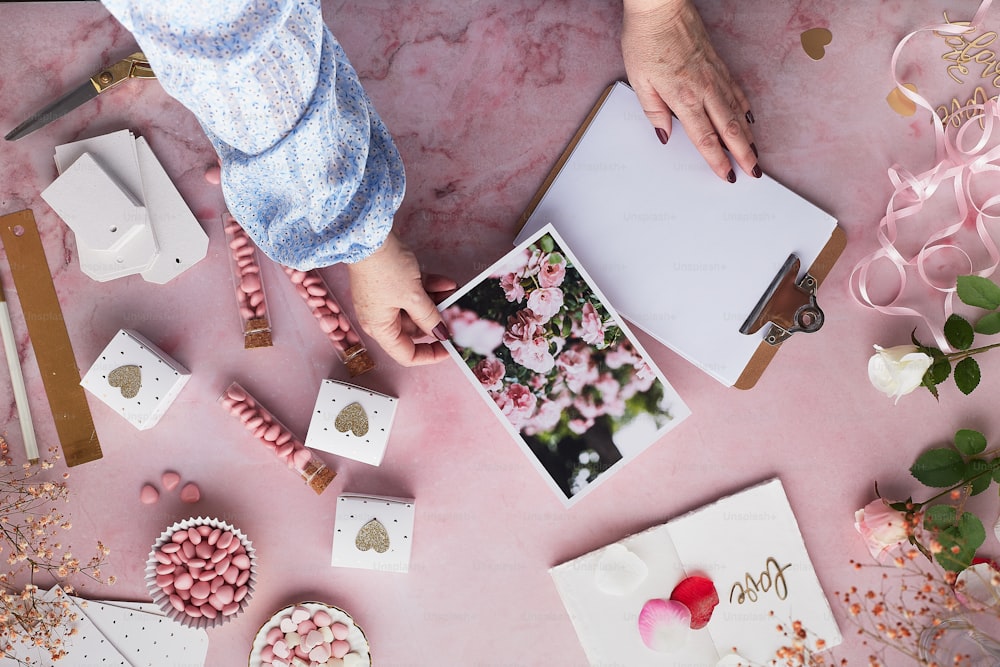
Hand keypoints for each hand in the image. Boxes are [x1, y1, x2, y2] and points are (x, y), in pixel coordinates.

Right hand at [346, 229, 455, 365]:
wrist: (368, 235)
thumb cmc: (383, 268)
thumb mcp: (412, 297)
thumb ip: (429, 317)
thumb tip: (441, 334)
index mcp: (380, 328)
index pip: (406, 355)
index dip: (429, 355)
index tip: (449, 347)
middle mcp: (380, 317)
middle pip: (415, 329)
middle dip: (437, 320)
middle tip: (457, 314)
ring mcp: (385, 299)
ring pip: (416, 308)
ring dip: (437, 301)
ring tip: (455, 293)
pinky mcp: (390, 283)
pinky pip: (413, 292)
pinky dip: (429, 288)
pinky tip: (447, 283)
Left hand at [621, 0, 758, 181]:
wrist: (661, 6)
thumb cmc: (645, 41)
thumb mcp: (639, 81)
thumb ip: (653, 112)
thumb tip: (664, 135)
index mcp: (683, 98)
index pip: (705, 138)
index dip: (717, 160)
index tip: (728, 175)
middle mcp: (705, 89)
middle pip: (730, 129)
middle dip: (743, 154)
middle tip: (754, 172)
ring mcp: (715, 75)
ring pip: (738, 112)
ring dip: (748, 135)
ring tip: (755, 153)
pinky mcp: (719, 64)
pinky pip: (737, 91)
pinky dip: (745, 108)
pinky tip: (749, 118)